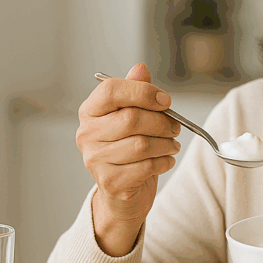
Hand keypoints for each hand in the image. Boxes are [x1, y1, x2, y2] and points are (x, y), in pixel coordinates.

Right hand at [76, 63, 181, 255]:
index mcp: (90, 111)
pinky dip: (164, 162)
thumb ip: (135, 91)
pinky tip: (165, 161)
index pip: (111, 91)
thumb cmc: (128, 148)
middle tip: (175, 126)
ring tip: (172, 145)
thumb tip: (140, 68)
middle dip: (162, 122)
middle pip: (132, 119)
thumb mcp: (132, 116)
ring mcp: (95, 160)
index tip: (166, 101)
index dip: (143, 92)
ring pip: (142, 144)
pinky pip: (146, 167)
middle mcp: (87, 134)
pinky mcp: (110, 182)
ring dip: (166, 144)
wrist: (122, 194)